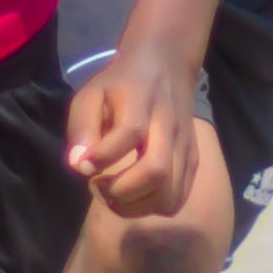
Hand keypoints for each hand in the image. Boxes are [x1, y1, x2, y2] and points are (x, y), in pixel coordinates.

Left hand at [66, 37, 200, 222]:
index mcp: (141, 101)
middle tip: (101, 185)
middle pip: (156, 171)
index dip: (101, 156)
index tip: (84, 164)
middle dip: (121, 191)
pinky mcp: (193, 159)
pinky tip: (136, 193)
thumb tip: (79, 166)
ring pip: (171, 194)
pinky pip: (179, 197)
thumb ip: (81, 127)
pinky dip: (154, 205)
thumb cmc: (120, 84)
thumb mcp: (91, 93)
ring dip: (138, 206)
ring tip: (117, 195)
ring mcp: (185, 145)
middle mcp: (168, 125)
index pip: (129, 133)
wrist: (166, 66)